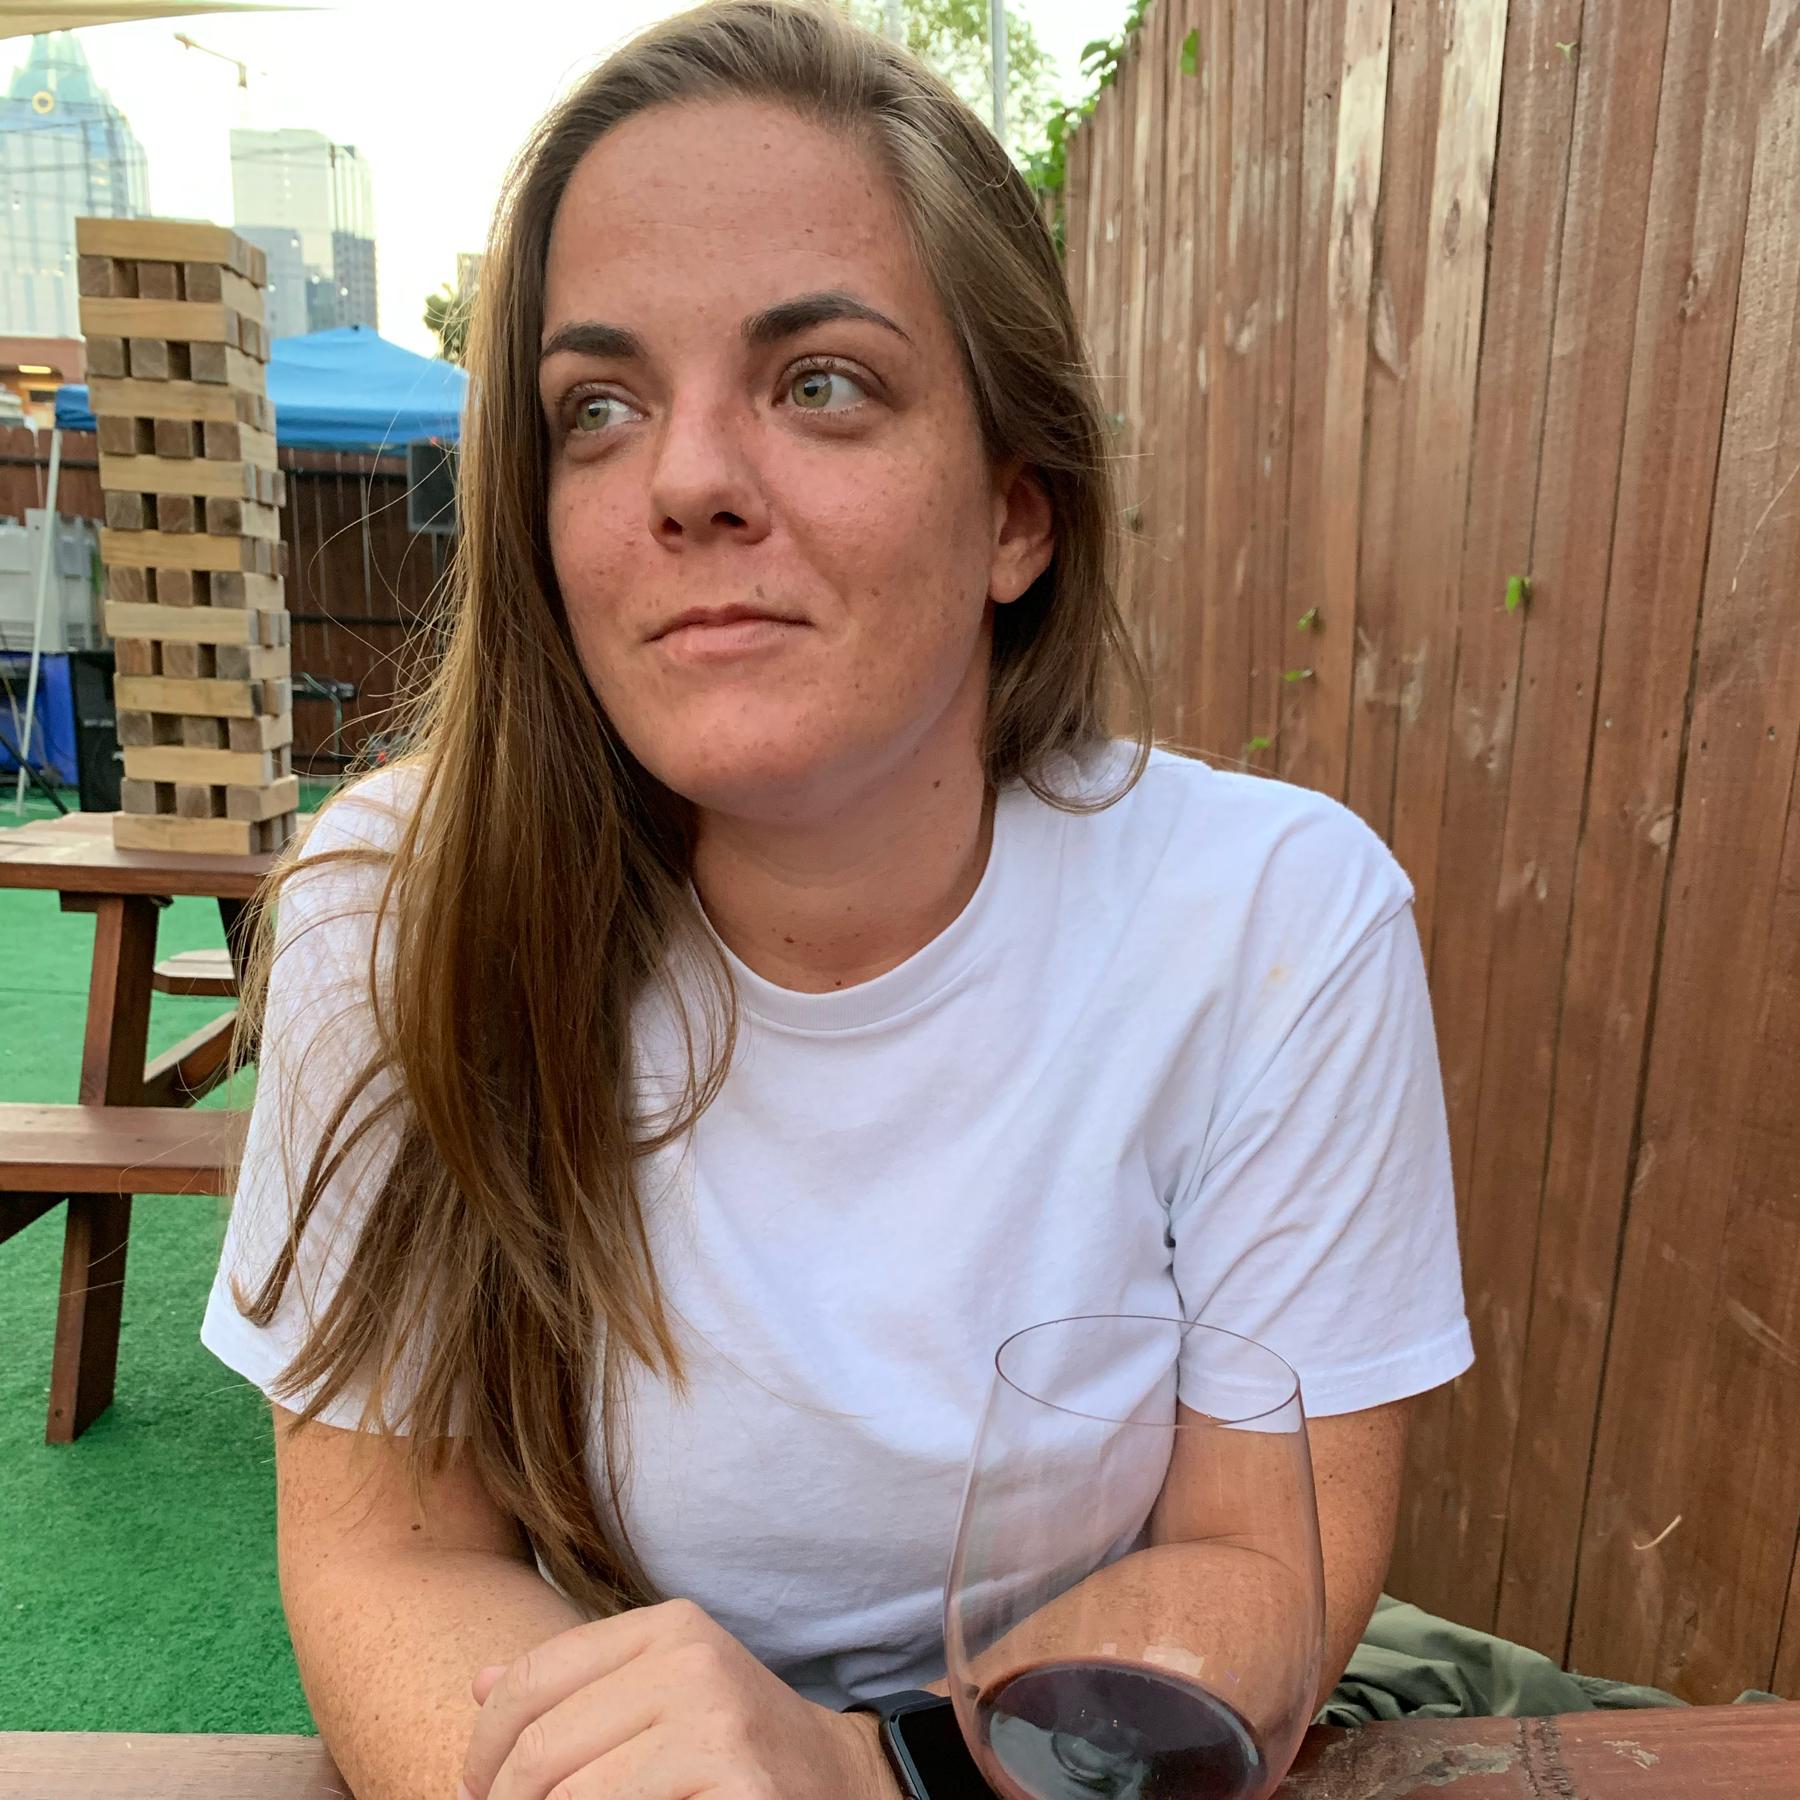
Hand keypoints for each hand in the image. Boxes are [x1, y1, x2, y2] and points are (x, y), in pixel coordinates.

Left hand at [457, 1598, 900, 1799]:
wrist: (841, 1783)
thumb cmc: (733, 1742)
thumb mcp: (662, 1688)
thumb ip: (577, 1682)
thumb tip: (479, 1684)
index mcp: (668, 1626)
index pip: (530, 1681)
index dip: (483, 1750)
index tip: (475, 1791)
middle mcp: (692, 1663)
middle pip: (541, 1751)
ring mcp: (717, 1727)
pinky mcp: (736, 1788)